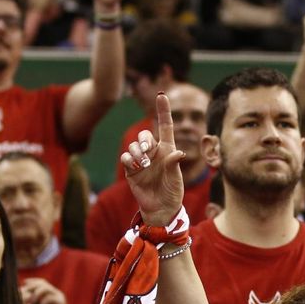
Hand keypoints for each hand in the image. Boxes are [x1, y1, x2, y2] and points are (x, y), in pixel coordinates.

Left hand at [19, 277, 69, 303]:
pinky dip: (42, 303)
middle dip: (31, 287)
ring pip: (45, 288)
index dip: (32, 281)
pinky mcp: (61, 302)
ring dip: (35, 295)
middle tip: (24, 294)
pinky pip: (49, 298)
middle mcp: (54, 292)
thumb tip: (20, 292)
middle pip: (42, 283)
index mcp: (49, 292)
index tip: (24, 283)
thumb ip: (30, 300)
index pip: (40, 282)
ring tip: (31, 302)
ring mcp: (58, 296)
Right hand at [120, 92, 186, 224]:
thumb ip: (174, 165)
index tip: (161, 95)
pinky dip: (128, 159)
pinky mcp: (131, 170)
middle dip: (144, 140)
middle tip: (147, 150)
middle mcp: (153, 152)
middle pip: (145, 135)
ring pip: (133, 146)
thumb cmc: (172, 192)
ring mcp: (141, 161)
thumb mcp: (176, 179)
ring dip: (137, 152)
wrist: (161, 208)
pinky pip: (126, 158)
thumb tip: (178, 153)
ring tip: (143, 164)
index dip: (163, 110)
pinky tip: (134, 166)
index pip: (165, 126)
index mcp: (167, 150)